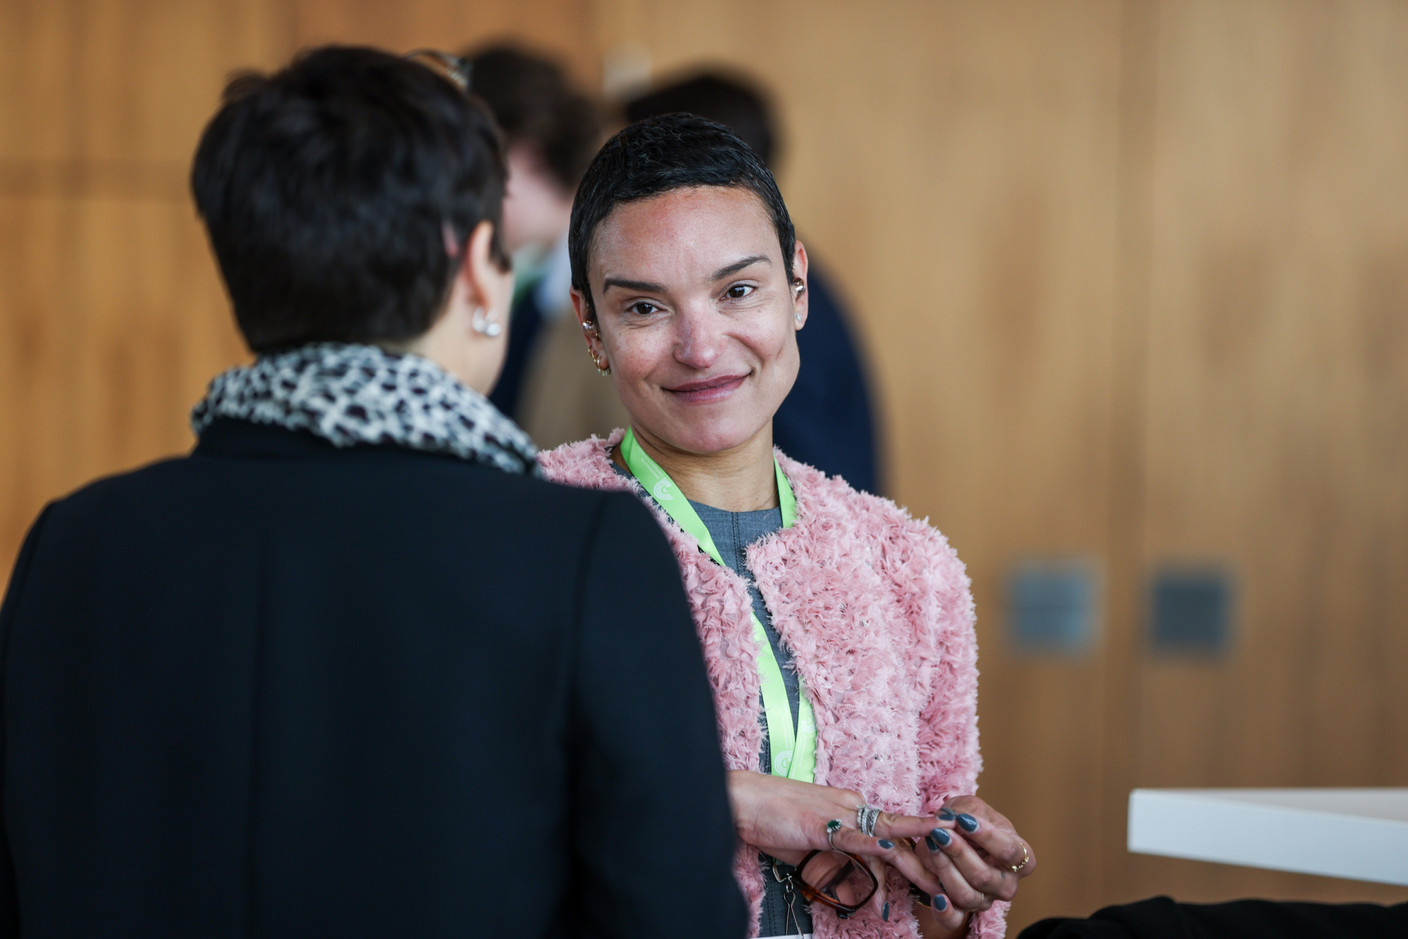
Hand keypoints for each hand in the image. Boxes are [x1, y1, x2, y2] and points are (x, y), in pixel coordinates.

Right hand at [726, 771, 955, 918]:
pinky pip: (850, 837)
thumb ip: (836, 859)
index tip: (935, 873)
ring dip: (909, 864)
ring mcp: (837, 814)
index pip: (891, 836)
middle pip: (897, 838)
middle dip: (926, 862)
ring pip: (882, 840)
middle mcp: (851, 807)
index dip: (915, 855)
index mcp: (850, 809)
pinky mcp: (818, 825)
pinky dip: (870, 845)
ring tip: (932, 882)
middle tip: (948, 884)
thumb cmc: (772, 820)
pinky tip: (888, 852)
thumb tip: (852, 882)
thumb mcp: (812, 845)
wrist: (743, 799)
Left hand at [910, 795, 1035, 935]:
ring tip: (930, 846)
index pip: (1010, 852)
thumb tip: (954, 820)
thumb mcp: (971, 808)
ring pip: (967, 895)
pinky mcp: (963, 911)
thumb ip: (966, 812)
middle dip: (959, 853)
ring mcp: (986, 900)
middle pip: (985, 876)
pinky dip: (945, 912)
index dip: (987, 837)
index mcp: (1021, 858)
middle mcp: (1007, 884)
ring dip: (945, 870)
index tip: (964, 821)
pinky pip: (954, 920)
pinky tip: (937, 897)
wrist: (954, 837)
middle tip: (939, 833)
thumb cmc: (970, 821)